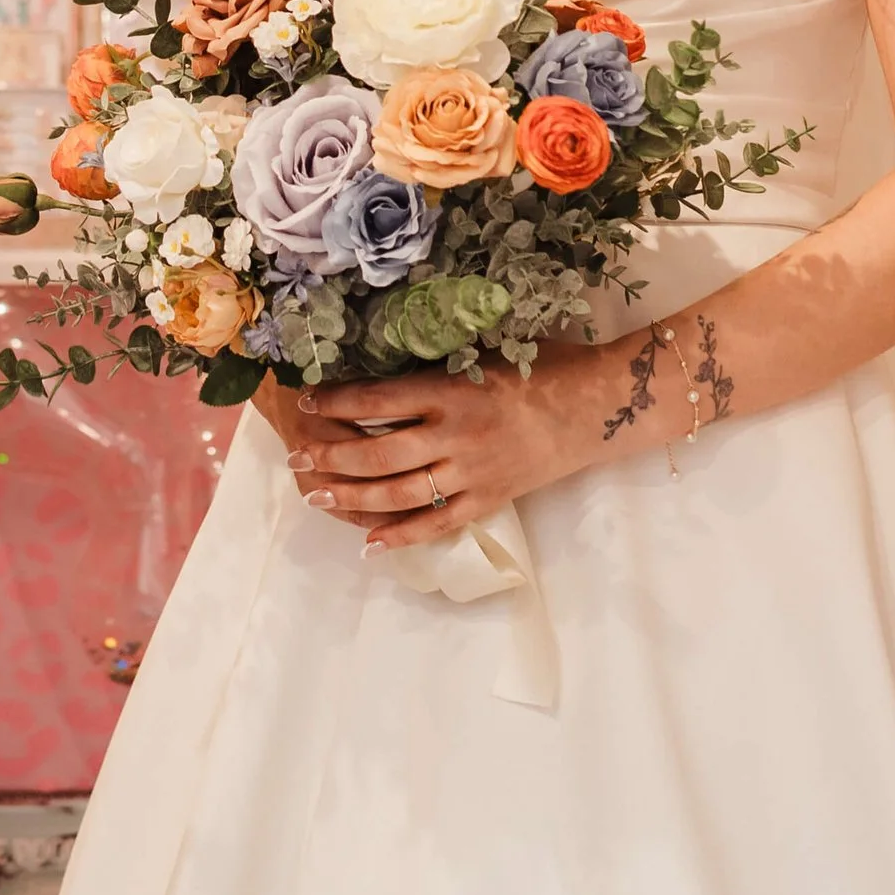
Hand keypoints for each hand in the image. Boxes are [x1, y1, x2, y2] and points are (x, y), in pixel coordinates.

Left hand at [274, 357, 587, 551]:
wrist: (597, 408)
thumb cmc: (545, 366)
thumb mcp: (486, 350)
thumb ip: (440, 363)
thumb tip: (386, 357)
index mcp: (452, 391)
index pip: (377, 400)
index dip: (336, 402)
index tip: (306, 400)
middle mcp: (455, 435)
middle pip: (377, 454)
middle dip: (330, 456)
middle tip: (296, 456)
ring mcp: (471, 473)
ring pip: (398, 493)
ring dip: (351, 496)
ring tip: (316, 495)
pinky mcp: (488, 500)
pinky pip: (437, 524)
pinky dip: (401, 536)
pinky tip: (369, 544)